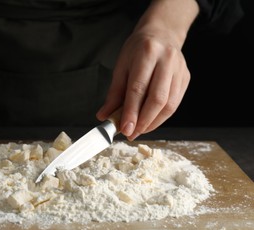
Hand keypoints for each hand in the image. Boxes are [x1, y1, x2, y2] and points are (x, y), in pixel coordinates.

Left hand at [96, 0, 197, 140]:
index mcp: (147, 53)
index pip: (138, 88)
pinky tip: (150, 122)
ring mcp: (180, 70)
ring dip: (153, 122)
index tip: (125, 129)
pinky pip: (175, 103)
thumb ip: (114, 93)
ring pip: (169, 104)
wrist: (162, 34)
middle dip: (144, 121)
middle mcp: (167, 60)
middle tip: (131, 134)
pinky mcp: (186, 78)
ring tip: (139, 130)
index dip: (131, 112)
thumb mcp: (121, 66)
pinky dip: (162, 117)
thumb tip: (105, 115)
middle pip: (157, 99)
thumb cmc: (138, 50)